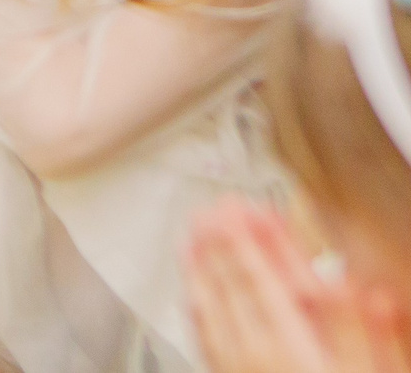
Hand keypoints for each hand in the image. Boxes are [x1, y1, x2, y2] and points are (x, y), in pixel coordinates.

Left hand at [188, 199, 410, 372]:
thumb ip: (368, 337)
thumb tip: (370, 292)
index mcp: (293, 351)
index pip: (267, 281)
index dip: (254, 240)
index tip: (247, 206)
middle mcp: (256, 358)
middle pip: (233, 288)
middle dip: (223, 243)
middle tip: (215, 206)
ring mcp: (236, 372)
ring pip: (209, 309)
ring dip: (201, 268)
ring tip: (193, 235)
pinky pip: (205, 340)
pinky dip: (198, 308)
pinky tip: (194, 295)